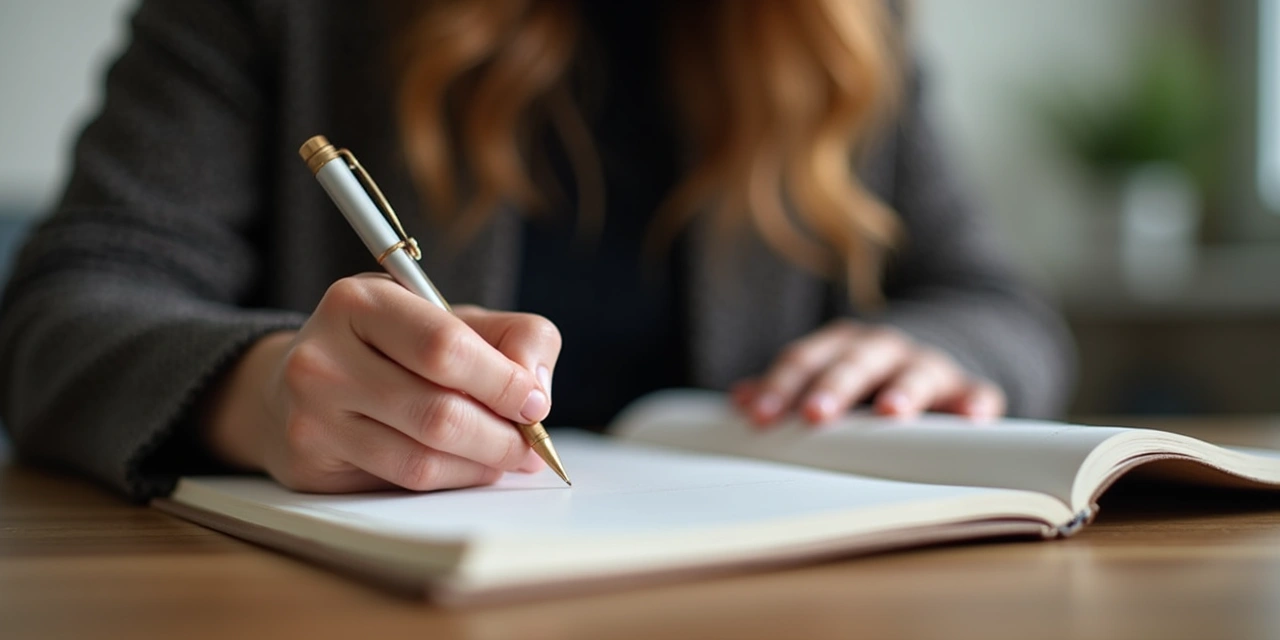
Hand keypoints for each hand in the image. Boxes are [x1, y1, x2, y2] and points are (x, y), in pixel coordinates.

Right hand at [202, 274, 560, 492]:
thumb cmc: (391, 349)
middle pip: (438, 411)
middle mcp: (324, 356)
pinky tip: (470, 468)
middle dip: (501, 435)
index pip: (445, 347)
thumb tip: (536, 391)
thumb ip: (512, 337)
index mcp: (361, 302)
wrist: (295, 385)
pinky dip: (453, 479)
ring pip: (423, 457)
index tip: (534, 403)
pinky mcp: (311, 462)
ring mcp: (312, 413)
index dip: (502, 381)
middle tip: (531, 445)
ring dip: (482, 464)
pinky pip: (403, 481)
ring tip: (508, 457)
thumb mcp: (450, 318)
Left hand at [731, 320, 1004, 424]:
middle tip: (815, 415)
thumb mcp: (824, 371)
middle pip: (855, 364)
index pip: (806, 360)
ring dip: (903, 390)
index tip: (760, 414)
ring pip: (916, 372)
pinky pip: (976, 393)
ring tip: (892, 411)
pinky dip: (976, 403)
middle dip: (834, 388)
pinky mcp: (967, 389)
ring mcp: (928, 366)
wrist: (930, 354)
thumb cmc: (865, 375)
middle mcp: (883, 349)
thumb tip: (740, 399)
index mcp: (842, 345)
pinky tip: (973, 418)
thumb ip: (788, 384)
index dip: (782, 385)